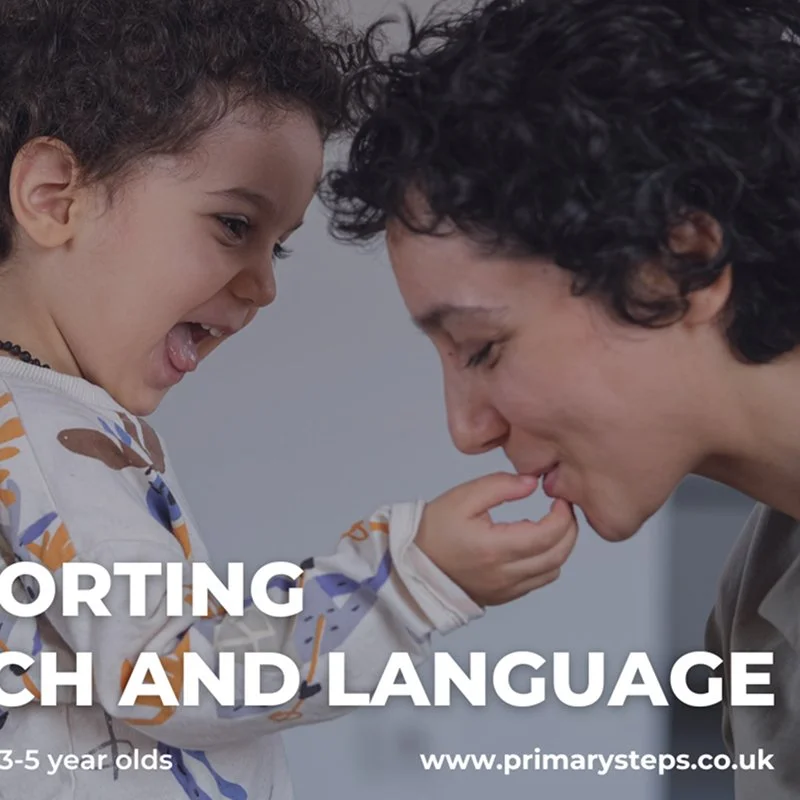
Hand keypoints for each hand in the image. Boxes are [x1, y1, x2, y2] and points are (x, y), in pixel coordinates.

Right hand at [415, 472, 577, 606]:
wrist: (411, 564)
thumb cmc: (434, 530)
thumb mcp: (463, 497)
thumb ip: (500, 486)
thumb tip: (531, 483)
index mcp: (495, 548)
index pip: (548, 535)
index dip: (563, 515)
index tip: (560, 499)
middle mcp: (504, 574)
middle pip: (558, 556)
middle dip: (569, 530)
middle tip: (563, 510)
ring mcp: (505, 590)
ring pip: (553, 572)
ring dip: (560, 548)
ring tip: (551, 525)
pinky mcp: (503, 597)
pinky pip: (537, 582)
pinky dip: (546, 562)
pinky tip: (535, 544)